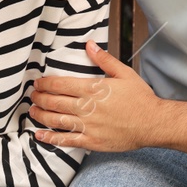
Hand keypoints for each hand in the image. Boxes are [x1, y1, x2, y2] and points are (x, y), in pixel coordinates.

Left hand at [31, 41, 154, 151]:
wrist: (153, 123)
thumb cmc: (141, 99)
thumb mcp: (125, 73)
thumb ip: (104, 60)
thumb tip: (89, 44)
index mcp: (93, 89)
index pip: (60, 84)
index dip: (45, 84)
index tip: (38, 83)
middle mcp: (87, 107)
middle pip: (54, 102)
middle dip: (40, 98)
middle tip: (33, 96)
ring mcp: (88, 126)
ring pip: (56, 120)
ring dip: (41, 115)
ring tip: (33, 111)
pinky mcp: (92, 141)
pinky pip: (66, 141)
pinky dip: (51, 138)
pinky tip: (40, 135)